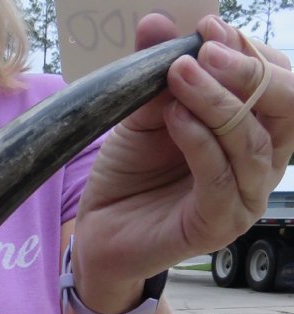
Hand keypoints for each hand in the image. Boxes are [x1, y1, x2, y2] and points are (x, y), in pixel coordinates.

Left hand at [73, 14, 293, 308]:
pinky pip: (221, 176)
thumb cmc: (131, 171)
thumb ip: (157, 70)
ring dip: (216, 101)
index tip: (205, 29)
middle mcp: (262, 161)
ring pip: (251, 140)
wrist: (101, 230)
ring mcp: (245, 197)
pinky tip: (175, 118)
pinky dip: (200, 141)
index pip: (279, 79)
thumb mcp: (145, 110)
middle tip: (202, 51)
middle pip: (287, 105)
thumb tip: (155, 20)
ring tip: (177, 76)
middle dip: (247, 70)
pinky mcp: (219, 225)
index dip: (247, 49)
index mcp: (258, 127)